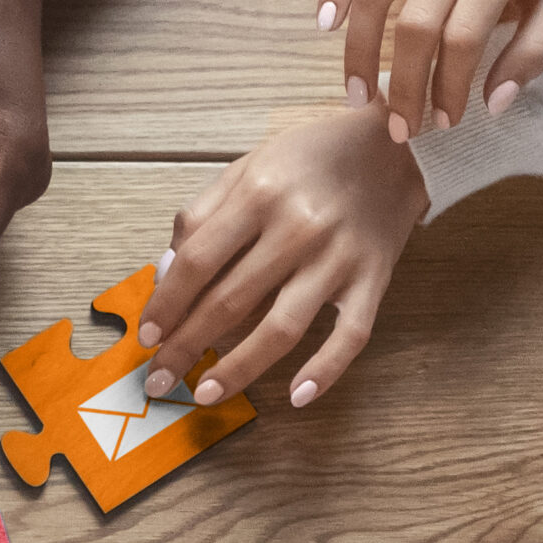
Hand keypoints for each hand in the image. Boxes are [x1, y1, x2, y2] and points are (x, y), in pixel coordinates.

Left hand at [133, 101, 428, 409]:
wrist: (396, 145)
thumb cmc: (311, 159)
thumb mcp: (248, 167)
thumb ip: (202, 216)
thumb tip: (165, 273)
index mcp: (259, 194)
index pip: (197, 262)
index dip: (166, 305)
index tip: (147, 337)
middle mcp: (297, 227)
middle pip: (230, 301)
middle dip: (187, 347)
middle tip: (161, 379)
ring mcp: (338, 257)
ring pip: (282, 328)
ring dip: (239, 368)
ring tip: (207, 394)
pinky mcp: (374, 278)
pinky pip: (351, 334)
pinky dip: (325, 369)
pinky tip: (297, 397)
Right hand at [321, 0, 542, 141]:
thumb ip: (536, 46)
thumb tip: (494, 103)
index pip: (463, 39)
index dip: (447, 88)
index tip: (443, 121)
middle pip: (416, 26)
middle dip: (403, 87)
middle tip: (400, 126)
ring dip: (359, 52)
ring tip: (356, 94)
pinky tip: (326, 26)